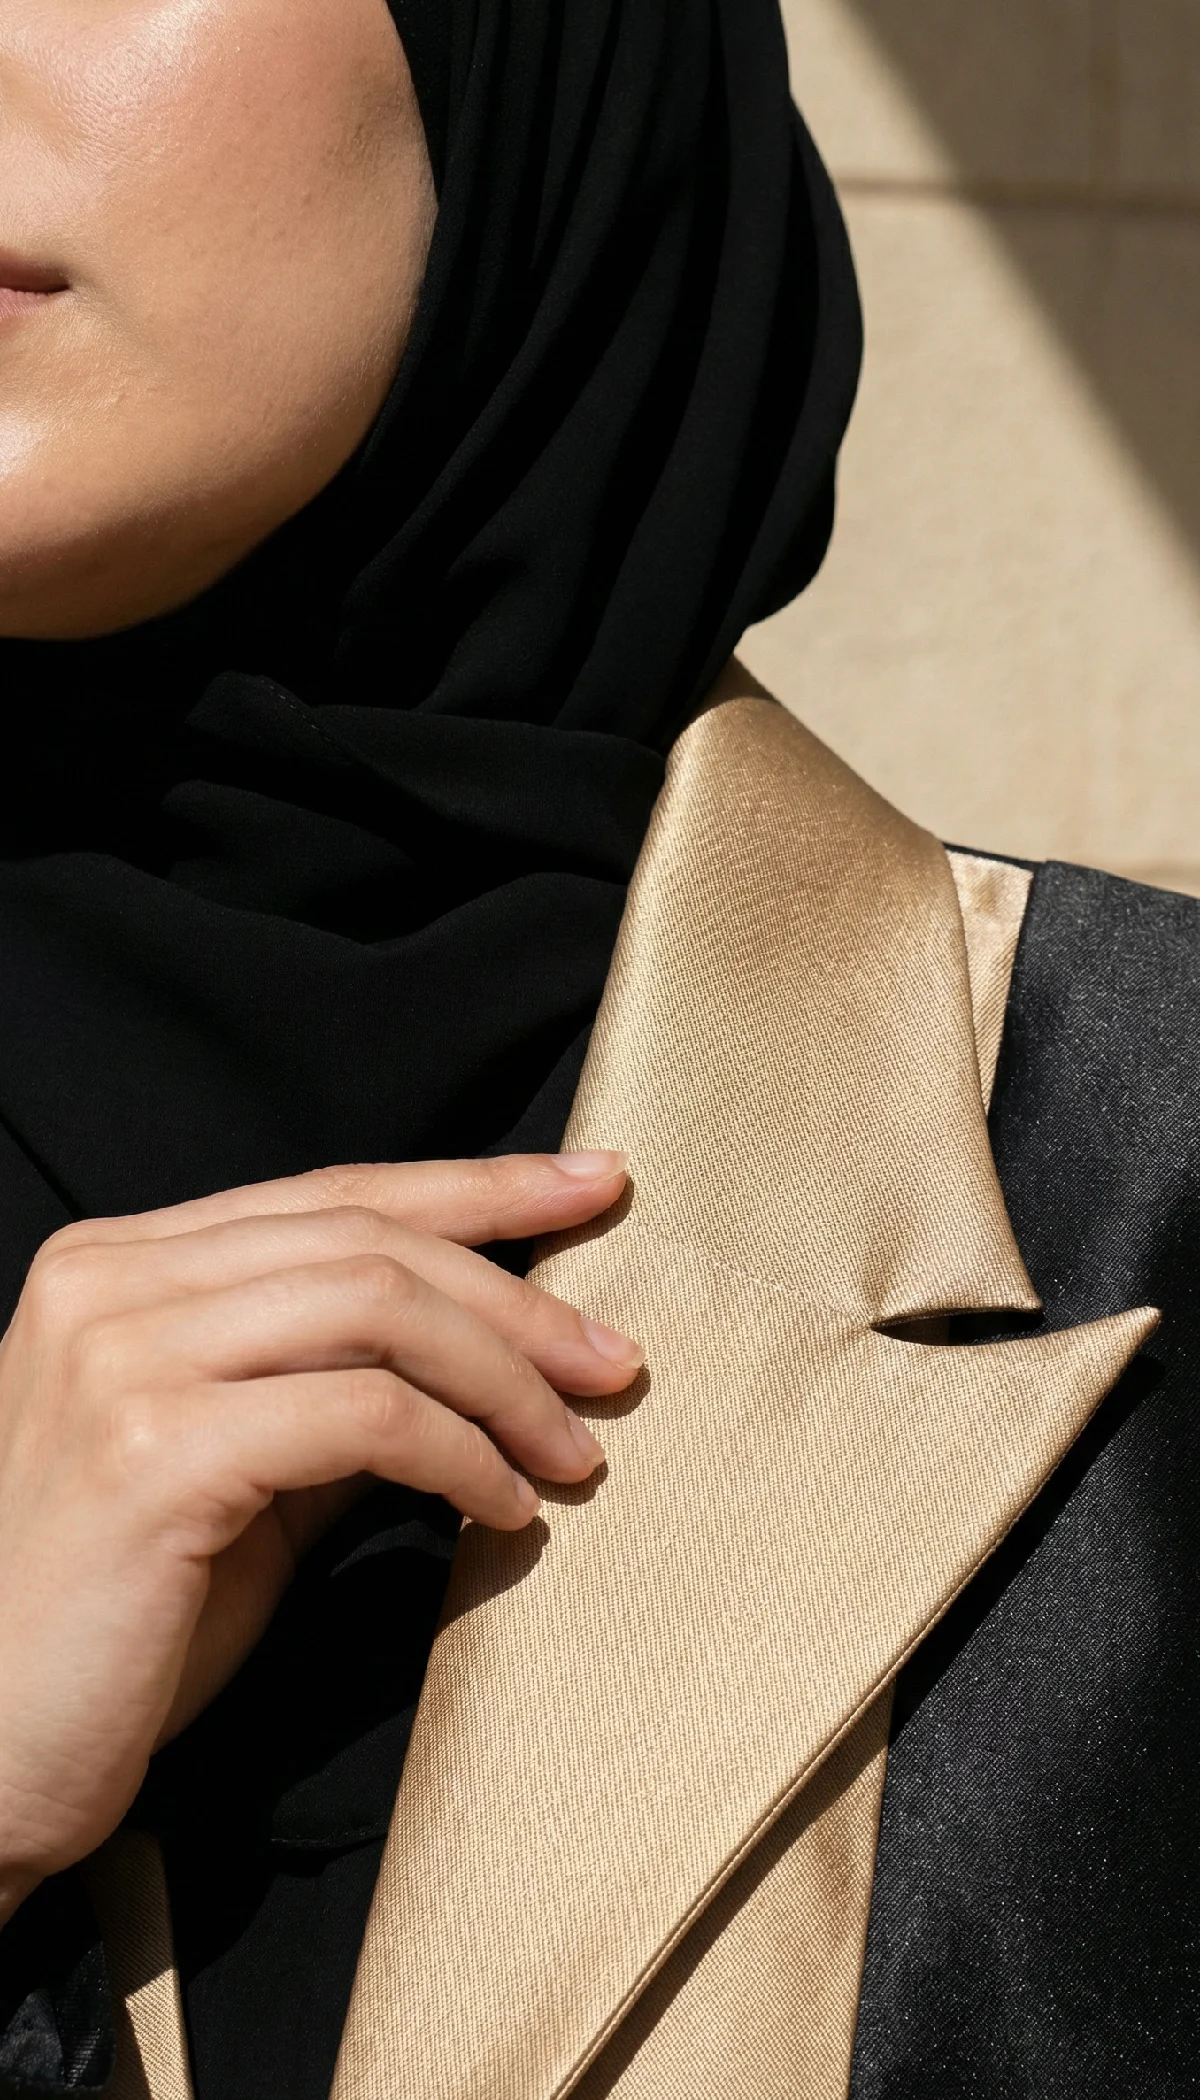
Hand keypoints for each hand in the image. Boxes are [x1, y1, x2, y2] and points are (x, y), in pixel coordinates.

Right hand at [0, 1151, 636, 1920]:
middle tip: (615, 1363)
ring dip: (506, 1379)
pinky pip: (365, 1417)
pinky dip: (462, 1455)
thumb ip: (328, 1393)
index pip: (332, 1195)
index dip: (477, 1184)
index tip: (593, 1184)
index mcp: (118, 1266)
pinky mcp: (153, 1452)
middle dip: (518, 1297)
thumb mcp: (235, 1474)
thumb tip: (480, 1358)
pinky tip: (504, 1508)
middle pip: (369, 1244)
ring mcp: (122, 1360)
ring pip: (378, 1311)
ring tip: (575, 1450)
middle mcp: (109, 1286)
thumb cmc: (112, 1626)